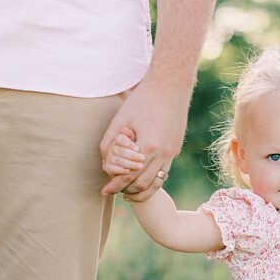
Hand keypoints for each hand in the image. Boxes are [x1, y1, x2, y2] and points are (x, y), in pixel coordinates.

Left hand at [99, 79, 188, 199]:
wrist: (170, 86)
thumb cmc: (142, 99)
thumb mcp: (121, 119)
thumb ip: (110, 143)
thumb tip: (105, 164)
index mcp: (148, 145)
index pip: (128, 175)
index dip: (114, 185)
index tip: (104, 191)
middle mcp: (163, 153)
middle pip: (142, 184)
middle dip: (126, 191)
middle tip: (114, 192)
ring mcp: (172, 152)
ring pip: (156, 183)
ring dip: (142, 191)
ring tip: (129, 193)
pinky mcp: (175, 149)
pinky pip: (163, 173)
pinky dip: (152, 180)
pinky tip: (142, 179)